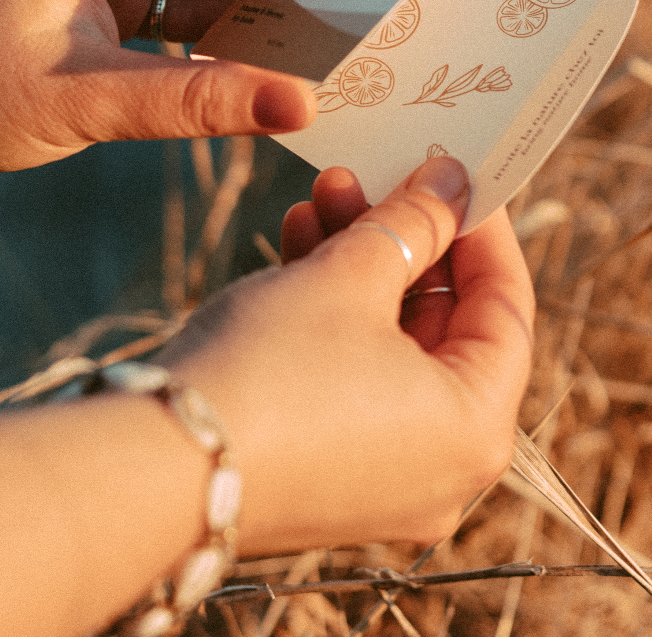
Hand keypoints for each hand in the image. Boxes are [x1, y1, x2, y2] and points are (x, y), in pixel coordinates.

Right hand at [159, 157, 535, 553]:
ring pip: (391, 342)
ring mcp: (383, 475)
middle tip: (377, 175)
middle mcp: (442, 466)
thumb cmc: (269, 371)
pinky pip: (353, 375)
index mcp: (475, 429)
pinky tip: (299, 243)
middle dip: (404, 237)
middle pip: (444, 322)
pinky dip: (334, 313)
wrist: (145, 471)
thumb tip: (451, 180)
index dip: (483, 230)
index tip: (459, 175)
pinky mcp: (328, 470)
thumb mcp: (351, 276)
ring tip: (323, 194)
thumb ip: (413, 222)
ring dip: (360, 263)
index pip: (506, 308)